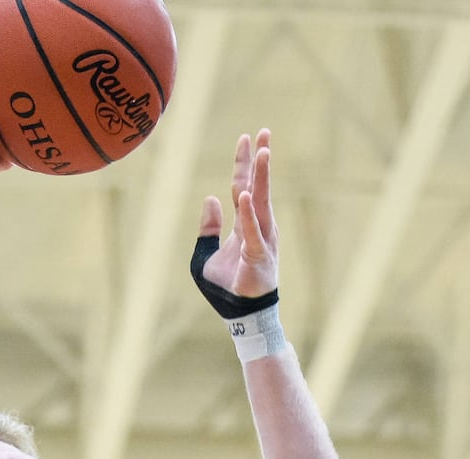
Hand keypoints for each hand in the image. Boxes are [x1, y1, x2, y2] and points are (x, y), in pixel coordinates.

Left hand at [197, 130, 278, 296]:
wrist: (240, 315)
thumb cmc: (227, 287)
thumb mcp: (205, 254)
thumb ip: (208, 228)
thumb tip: (209, 199)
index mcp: (245, 224)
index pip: (244, 186)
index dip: (244, 163)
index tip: (246, 137)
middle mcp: (257, 227)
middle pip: (257, 187)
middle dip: (260, 160)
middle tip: (263, 132)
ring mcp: (261, 240)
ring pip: (260, 203)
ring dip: (261, 177)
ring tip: (263, 153)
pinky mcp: (258, 257)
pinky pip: (252, 232)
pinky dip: (247, 215)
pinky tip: (242, 195)